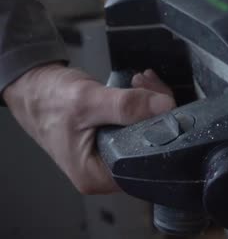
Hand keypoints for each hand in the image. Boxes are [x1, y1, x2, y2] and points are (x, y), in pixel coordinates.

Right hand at [3, 65, 175, 193]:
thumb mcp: (88, 102)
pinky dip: (141, 104)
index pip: (147, 162)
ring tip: (141, 83)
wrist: (32, 87)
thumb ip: (126, 106)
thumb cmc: (48, 100)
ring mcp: (108, 154)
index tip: (162, 105)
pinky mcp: (112, 139)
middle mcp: (104, 170)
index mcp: (97, 176)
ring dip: (150, 105)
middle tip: (148, 87)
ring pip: (146, 132)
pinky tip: (138, 86)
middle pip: (150, 146)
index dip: (162, 134)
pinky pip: (137, 124)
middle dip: (156, 113)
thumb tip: (165, 107)